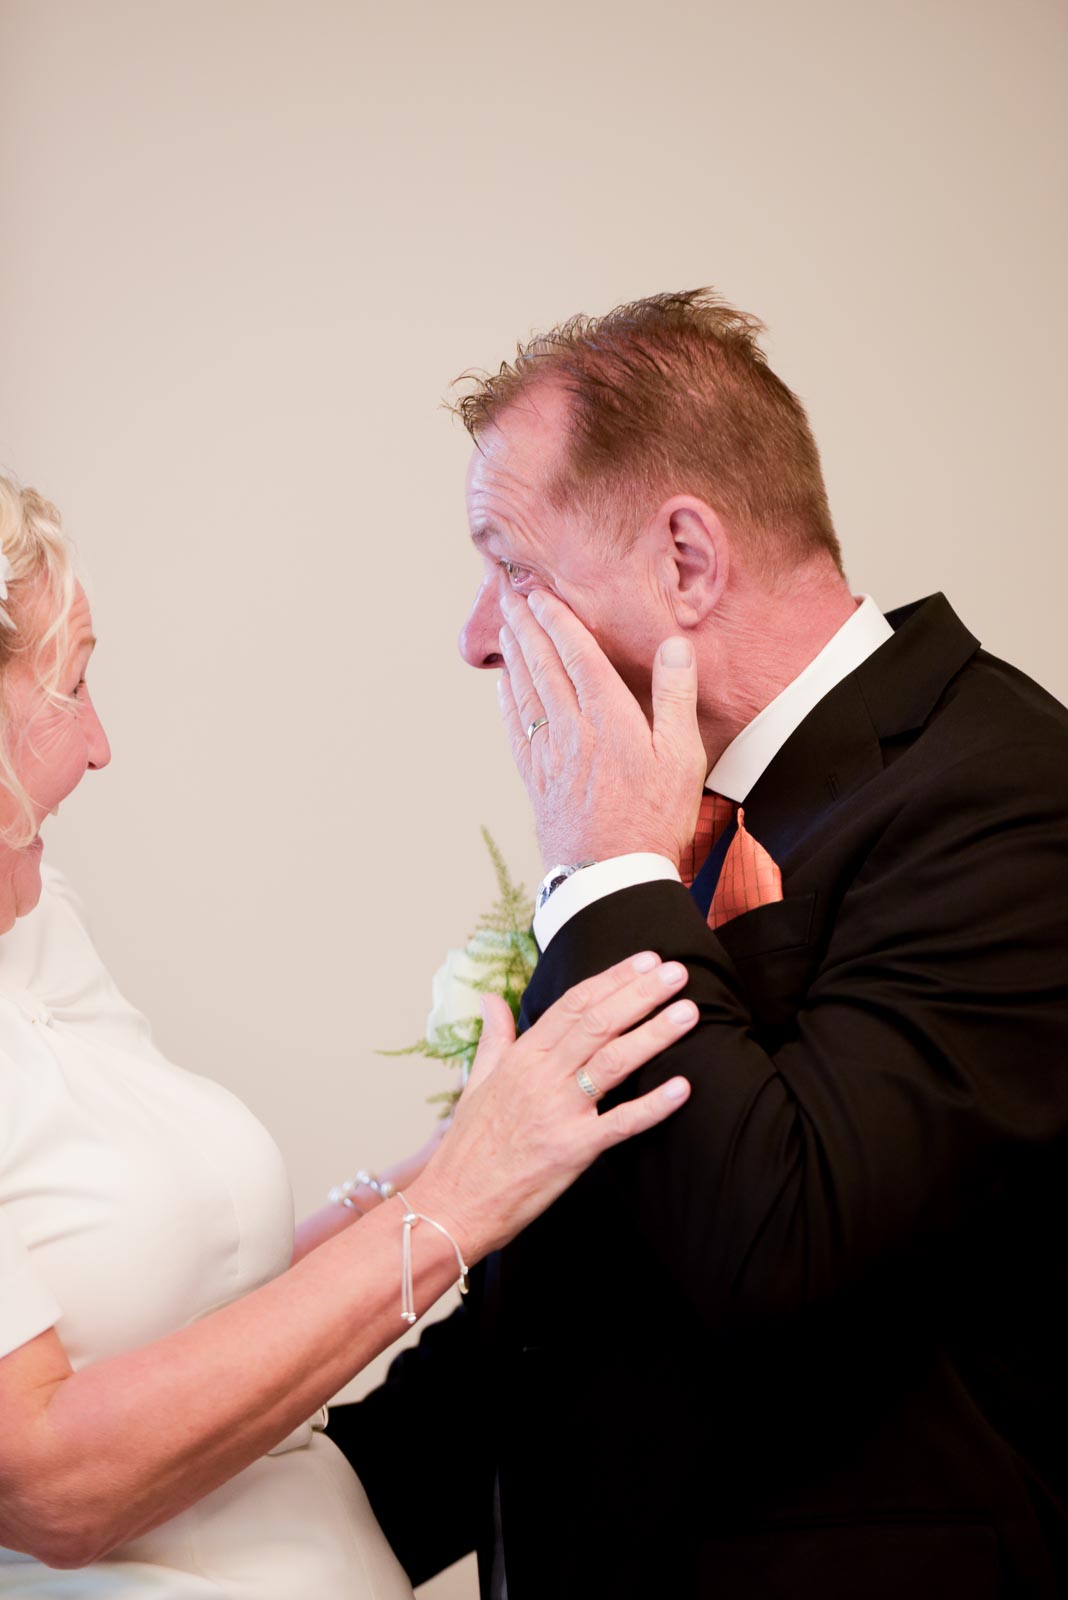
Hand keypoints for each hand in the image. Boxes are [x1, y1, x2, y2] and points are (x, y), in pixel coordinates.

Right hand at [405, 952, 694, 1259]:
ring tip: (689, 1012)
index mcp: (521, 1057)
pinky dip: (652, 1106)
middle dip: (641, 994)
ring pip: (612, 1062)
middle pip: (598, 1023)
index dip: (613, 979)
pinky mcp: (571, 1150)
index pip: (574, 1005)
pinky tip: (682, 1088)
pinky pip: (619, 1124)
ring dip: (653, 1035)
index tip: (646, 960)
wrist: (454, 1203)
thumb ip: (495, 1036)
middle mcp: (540, 1077)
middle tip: (678, 972)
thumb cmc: (468, 1146)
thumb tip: (491, 997)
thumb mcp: (477, 1081)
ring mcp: (557, 1112)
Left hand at [496, 588, 706, 868]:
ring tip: (505, 626)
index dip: (557, 620)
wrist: (611, 876)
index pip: (577, 654)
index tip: (540, 593)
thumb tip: (676, 647)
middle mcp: (572, 729)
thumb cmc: (653, 818)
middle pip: (543, 665)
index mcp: (608, 717)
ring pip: (525, 692)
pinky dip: (507, 701)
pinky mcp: (538, 780)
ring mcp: (549, 754)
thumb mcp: (682, 757)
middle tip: (508, 593)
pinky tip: (502, 686)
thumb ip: (675, 698)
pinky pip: (516, 729)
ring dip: (514, 655)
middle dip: (525, 625)